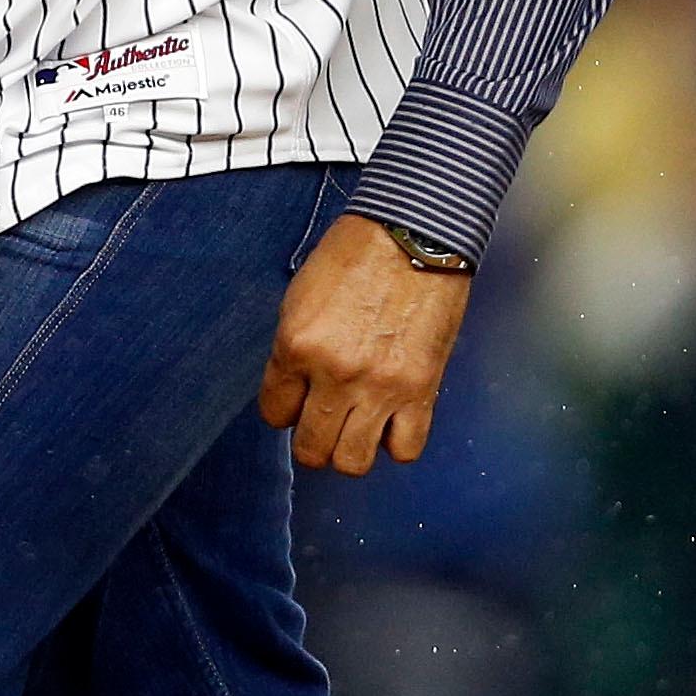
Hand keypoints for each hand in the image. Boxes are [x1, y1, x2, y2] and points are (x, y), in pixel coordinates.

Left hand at [259, 213, 471, 473]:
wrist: (414, 233)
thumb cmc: (355, 255)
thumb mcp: (301, 297)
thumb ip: (294, 350)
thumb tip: (295, 391)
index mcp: (296, 345)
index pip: (275, 412)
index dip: (285, 409)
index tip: (297, 401)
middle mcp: (334, 373)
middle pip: (311, 449)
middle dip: (312, 440)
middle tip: (324, 420)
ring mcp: (380, 386)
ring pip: (352, 462)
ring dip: (349, 449)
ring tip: (356, 427)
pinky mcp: (421, 390)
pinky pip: (404, 450)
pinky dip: (395, 443)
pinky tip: (391, 421)